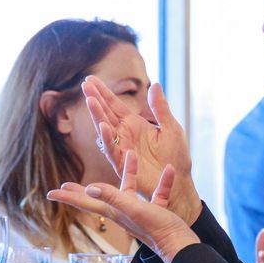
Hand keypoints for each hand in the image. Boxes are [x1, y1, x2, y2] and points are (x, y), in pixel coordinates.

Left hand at [48, 151, 200, 262]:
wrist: (181, 246)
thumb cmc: (157, 229)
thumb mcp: (134, 209)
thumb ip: (113, 197)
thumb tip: (90, 187)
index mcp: (115, 211)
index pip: (86, 201)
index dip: (68, 196)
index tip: (51, 192)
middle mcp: (123, 212)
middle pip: (99, 197)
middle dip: (84, 189)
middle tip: (68, 184)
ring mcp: (140, 214)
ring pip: (131, 189)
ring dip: (131, 172)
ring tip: (131, 155)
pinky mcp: (157, 214)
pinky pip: (157, 194)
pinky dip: (161, 182)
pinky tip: (168, 170)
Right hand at [82, 77, 199, 224]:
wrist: (179, 183)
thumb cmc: (175, 157)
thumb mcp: (171, 127)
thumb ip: (160, 108)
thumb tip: (155, 84)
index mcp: (133, 125)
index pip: (114, 105)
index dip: (103, 92)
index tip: (89, 79)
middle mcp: (124, 135)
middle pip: (106, 114)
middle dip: (95, 100)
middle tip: (85, 85)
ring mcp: (122, 149)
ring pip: (105, 130)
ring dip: (97, 116)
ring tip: (90, 100)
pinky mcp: (122, 165)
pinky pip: (112, 151)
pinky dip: (107, 139)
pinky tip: (103, 127)